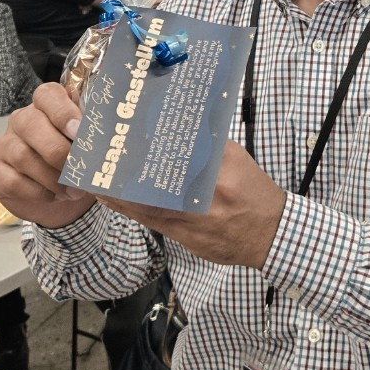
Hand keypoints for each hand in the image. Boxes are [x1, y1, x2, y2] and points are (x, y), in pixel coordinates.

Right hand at [0, 83, 94, 228]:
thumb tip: (112, 135)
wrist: (62, 192)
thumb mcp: (90, 142)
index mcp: (48, 104)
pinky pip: (12, 180)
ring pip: (23, 156)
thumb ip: (95, 132)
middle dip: (58, 150)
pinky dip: (38, 191)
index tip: (79, 131)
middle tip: (79, 169)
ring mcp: (5, 143)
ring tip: (73, 190)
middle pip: (30, 123)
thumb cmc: (79, 158)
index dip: (62, 111)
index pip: (47, 94)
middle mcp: (22, 119)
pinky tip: (55, 195)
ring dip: (52, 177)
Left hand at [97, 141, 285, 269]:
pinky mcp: (186, 239)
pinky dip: (132, 211)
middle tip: (103, 163)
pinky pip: (153, 223)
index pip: (177, 159)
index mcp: (219, 172)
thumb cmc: (254, 191)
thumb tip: (178, 131)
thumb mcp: (237, 158)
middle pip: (155, 186)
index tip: (125, 144)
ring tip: (100, 183)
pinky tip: (116, 203)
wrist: (269, 233)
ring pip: (148, 207)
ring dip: (121, 196)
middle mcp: (203, 199)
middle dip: (126, 176)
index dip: (147, 155)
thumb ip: (208, 145)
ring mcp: (193, 222)